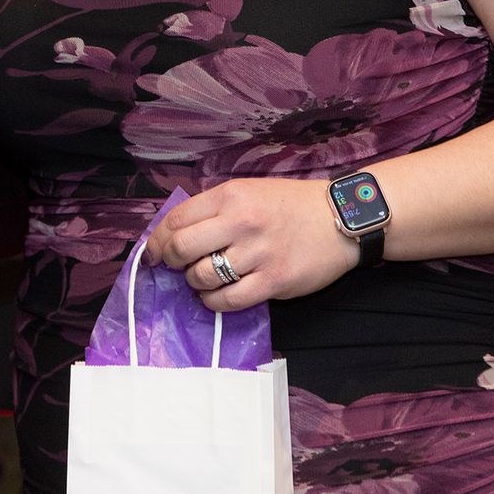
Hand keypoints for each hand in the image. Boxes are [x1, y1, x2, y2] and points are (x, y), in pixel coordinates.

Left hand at [143, 178, 358, 312]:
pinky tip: (217, 295)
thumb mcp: (250, 192)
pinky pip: (228, 300)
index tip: (153, 252)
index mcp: (231, 195)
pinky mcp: (274, 281)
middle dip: (169, 262)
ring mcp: (258, 253)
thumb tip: (174, 233)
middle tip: (175, 267)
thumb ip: (215, 208)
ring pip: (202, 276)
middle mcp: (241, 222)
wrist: (341, 218)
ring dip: (195, 282)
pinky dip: (214, 301)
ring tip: (203, 279)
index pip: (177, 219)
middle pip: (182, 248)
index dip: (157, 239)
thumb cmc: (291, 205)